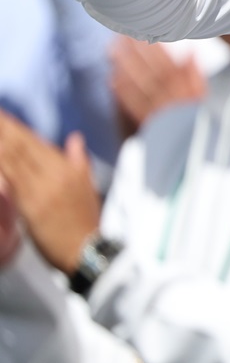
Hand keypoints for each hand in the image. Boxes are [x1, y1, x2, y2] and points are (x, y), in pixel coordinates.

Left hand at [0, 114, 101, 273]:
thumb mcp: (88, 185)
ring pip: (12, 160)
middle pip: (19, 147)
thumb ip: (79, 160)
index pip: (33, 142)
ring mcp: (40, 189)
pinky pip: (10, 181)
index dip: (14, 127)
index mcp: (67, 167)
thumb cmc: (86, 219)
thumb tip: (75, 138)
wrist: (86, 248)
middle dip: (2, 129)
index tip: (0, 114)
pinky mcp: (29, 206)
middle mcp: (53, 174)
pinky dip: (0, 167)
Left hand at [110, 38, 206, 134]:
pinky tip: (113, 79)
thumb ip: (195, 72)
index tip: (140, 32)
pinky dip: (123, 92)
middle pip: (148, 68)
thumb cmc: (198, 115)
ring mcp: (157, 106)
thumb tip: (191, 50)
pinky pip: (133, 104)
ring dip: (124, 66)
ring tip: (112, 51)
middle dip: (134, 51)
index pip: (165, 61)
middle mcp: (169, 93)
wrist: (193, 144)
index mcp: (184, 85)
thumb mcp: (202, 93)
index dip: (152, 46)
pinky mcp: (147, 118)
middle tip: (119, 35)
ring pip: (139, 83)